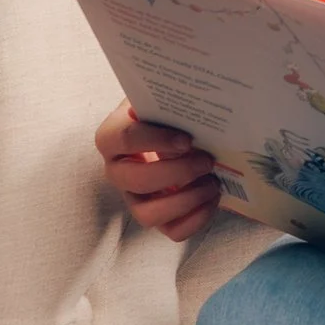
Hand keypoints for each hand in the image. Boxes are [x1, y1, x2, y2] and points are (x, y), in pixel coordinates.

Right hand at [95, 104, 221, 240]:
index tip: (188, 140)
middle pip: (135, 180)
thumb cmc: (162, 112)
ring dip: (184, 201)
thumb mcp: (161, 99)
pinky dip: (195, 221)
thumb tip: (197, 93)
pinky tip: (213, 199)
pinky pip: (171, 231)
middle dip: (176, 172)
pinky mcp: (155, 216)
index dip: (156, 141)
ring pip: (147, 215)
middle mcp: (116, 171)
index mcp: (111, 137)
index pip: (125, 139)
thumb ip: (168, 97)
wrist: (167, 131)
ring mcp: (133, 198)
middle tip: (207, 161)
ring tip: (212, 183)